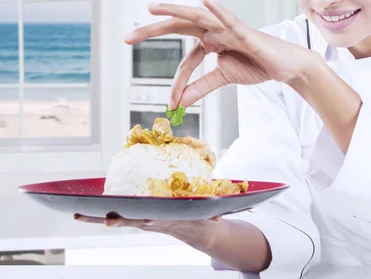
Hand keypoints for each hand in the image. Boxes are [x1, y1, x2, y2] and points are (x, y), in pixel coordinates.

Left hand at [74, 213, 222, 249]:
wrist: (197, 231)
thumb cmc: (203, 220)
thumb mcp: (208, 219)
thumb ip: (212, 218)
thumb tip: (217, 218)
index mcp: (169, 221)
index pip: (158, 221)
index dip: (152, 220)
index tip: (147, 220)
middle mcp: (152, 222)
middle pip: (133, 221)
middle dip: (119, 221)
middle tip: (105, 221)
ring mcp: (143, 221)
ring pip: (118, 219)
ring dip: (97, 218)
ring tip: (78, 215)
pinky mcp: (138, 219)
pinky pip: (117, 216)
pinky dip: (98, 215)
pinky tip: (81, 213)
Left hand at [124, 0, 317, 108]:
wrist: (284, 67)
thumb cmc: (257, 65)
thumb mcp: (224, 78)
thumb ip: (201, 87)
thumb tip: (179, 102)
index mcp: (210, 42)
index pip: (187, 59)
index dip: (177, 82)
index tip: (171, 103)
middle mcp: (215, 31)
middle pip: (179, 27)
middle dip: (152, 30)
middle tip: (126, 37)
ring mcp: (228, 29)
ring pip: (197, 18)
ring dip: (174, 11)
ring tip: (152, 7)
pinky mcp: (244, 32)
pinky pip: (229, 19)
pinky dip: (218, 9)